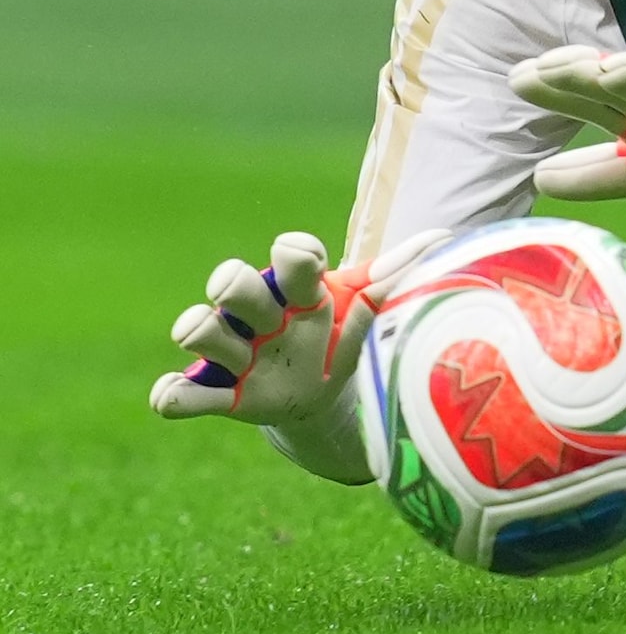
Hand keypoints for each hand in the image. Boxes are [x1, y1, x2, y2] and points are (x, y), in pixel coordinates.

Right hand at [148, 229, 448, 426]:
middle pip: (230, 279)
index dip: (293, 252)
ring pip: (198, 327)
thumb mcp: (369, 309)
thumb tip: (446, 237)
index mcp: (300, 287)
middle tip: (256, 307)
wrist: (322, 393)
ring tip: (235, 356)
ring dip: (205, 333)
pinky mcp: (219, 394)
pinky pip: (179, 394)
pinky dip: (171, 395)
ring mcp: (235, 351)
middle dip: (235, 285)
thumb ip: (398, 273)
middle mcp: (261, 312)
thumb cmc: (340, 335)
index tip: (307, 261)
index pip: (289, 251)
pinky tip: (174, 396)